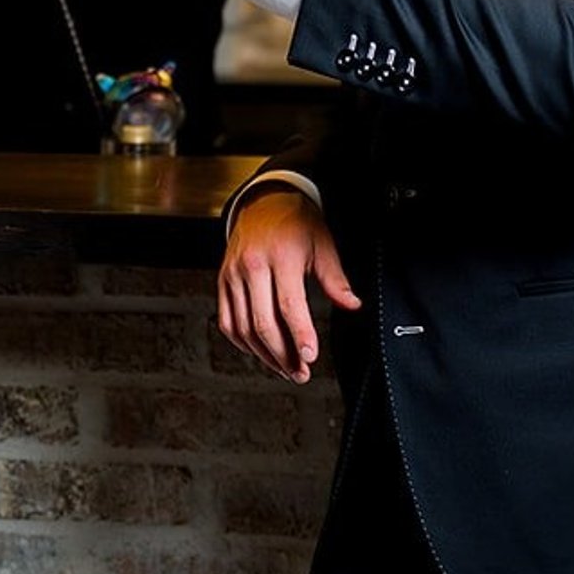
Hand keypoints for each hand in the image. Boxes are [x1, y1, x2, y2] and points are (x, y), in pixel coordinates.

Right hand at [218, 187, 359, 384]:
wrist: (263, 201)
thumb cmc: (296, 222)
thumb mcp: (323, 245)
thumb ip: (336, 279)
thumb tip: (352, 305)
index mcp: (280, 256)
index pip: (289, 305)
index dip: (300, 335)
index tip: (310, 356)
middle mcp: (252, 266)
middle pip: (263, 323)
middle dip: (283, 355)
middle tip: (300, 372)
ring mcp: (232, 275)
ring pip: (243, 327)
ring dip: (264, 355)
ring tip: (285, 368)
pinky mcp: (222, 281)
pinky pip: (227, 321)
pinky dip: (242, 342)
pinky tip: (260, 352)